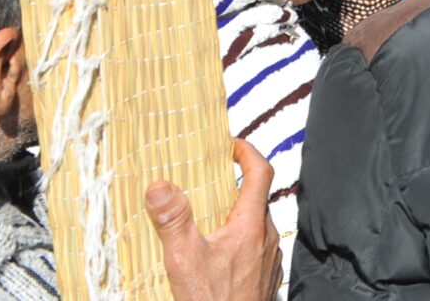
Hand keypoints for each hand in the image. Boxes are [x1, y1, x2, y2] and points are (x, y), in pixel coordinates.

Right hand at [146, 140, 277, 300]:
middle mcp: (266, 237)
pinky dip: (239, 240)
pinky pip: (256, 248)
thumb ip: (173, 221)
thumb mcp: (184, 259)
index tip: (232, 145)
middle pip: (258, 198)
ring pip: (257, 225)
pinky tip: (218, 254)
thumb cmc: (212, 300)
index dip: (249, 152)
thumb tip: (159, 186)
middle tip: (211, 181)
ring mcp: (269, 259)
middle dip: (236, 185)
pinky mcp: (266, 277)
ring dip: (237, 215)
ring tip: (209, 219)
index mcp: (251, 225)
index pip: (261, 172)